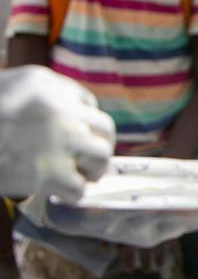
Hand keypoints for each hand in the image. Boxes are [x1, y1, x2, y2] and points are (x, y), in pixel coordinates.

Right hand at [0, 65, 114, 200]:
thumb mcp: (12, 87)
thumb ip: (42, 93)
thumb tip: (74, 111)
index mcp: (48, 85)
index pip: (86, 104)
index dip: (82, 123)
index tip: (76, 136)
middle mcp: (60, 110)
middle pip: (104, 128)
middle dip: (98, 144)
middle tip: (89, 159)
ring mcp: (58, 142)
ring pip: (100, 156)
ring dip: (92, 169)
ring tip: (80, 176)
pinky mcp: (48, 174)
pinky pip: (79, 188)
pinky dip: (72, 193)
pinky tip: (59, 192)